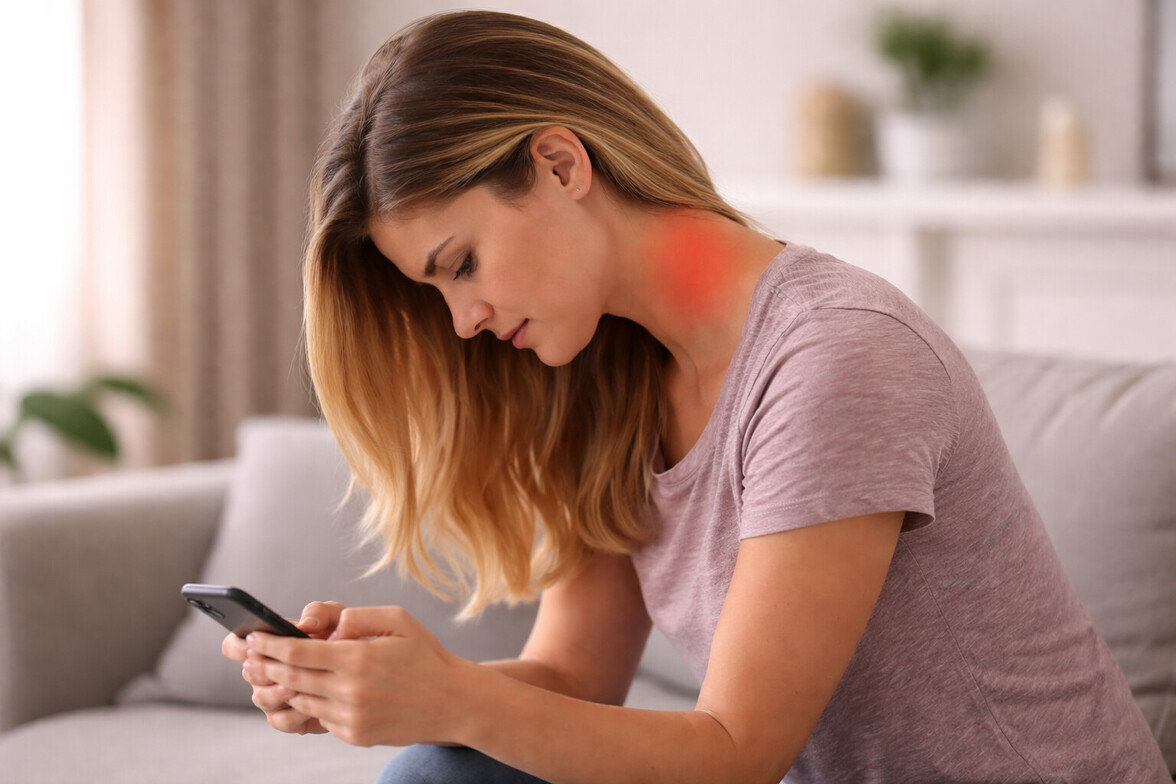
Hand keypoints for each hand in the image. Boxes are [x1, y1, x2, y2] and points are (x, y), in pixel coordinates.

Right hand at [221, 601, 347, 734]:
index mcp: (268, 645)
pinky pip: (281, 720)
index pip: (234, 644)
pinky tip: (310, 706)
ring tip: (295, 687)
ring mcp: (274, 695)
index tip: (253, 643)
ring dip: (276, 692)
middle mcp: (265, 671)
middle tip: (276, 665)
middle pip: (248, 673)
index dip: (237, 644)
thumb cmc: (345, 639)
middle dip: (262, 670)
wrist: (367, 671)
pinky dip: (294, 714)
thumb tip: (306, 623)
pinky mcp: (289, 717)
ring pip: (261, 698)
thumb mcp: (335, 618)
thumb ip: (320, 612)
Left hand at [242, 606, 469, 746]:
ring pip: (303, 700)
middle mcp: (350, 690)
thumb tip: (330, 626)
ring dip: (283, 686)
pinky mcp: (355, 734)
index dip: (270, 645)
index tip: (252, 638)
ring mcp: (351, 717)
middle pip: (292, 678)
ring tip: (269, 675)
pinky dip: (311, 703)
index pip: (298, 652)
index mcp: (357, 658)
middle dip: (266, 665)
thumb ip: (359, 616)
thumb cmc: (425, 656)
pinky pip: (322, 717)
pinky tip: (306, 692)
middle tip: (247, 657)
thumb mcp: (398, 620)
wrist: (452, 702)